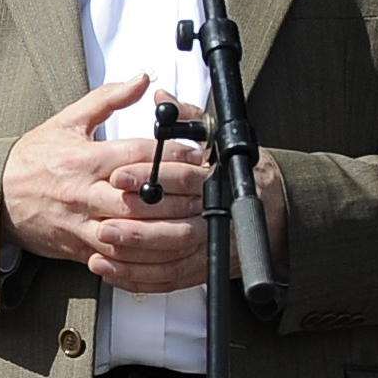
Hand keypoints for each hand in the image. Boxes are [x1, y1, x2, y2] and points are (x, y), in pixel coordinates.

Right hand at [3, 77, 208, 288]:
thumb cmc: (31, 159)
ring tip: (195, 223)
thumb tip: (142, 80)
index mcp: (84, 159)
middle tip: (207, 191)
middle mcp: (84, 192)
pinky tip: (165, 253)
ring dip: (166, 231)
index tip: (197, 154)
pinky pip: (116, 257)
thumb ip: (107, 99)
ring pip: (132, 232)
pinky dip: (142, 258)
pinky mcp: (78, 246)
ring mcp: (81, 223)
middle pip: (140, 197)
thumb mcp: (66, 121)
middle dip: (178, 195)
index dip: (171, 155)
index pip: (136, 155)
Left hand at [110, 132, 288, 284]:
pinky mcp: (200, 268)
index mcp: (215, 182)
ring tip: (101, 247)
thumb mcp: (216, 138)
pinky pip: (168, 279)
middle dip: (137, 227)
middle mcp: (214, 217)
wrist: (276, 212)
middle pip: (175, 225)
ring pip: (171, 258)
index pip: (181, 179)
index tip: (117, 175)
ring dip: (134, 256)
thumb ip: (188, 119)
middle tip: (103, 222)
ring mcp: (209, 246)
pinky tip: (109, 270)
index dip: (147, 176)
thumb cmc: (239, 174)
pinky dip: (138, 278)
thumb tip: (162, 97)